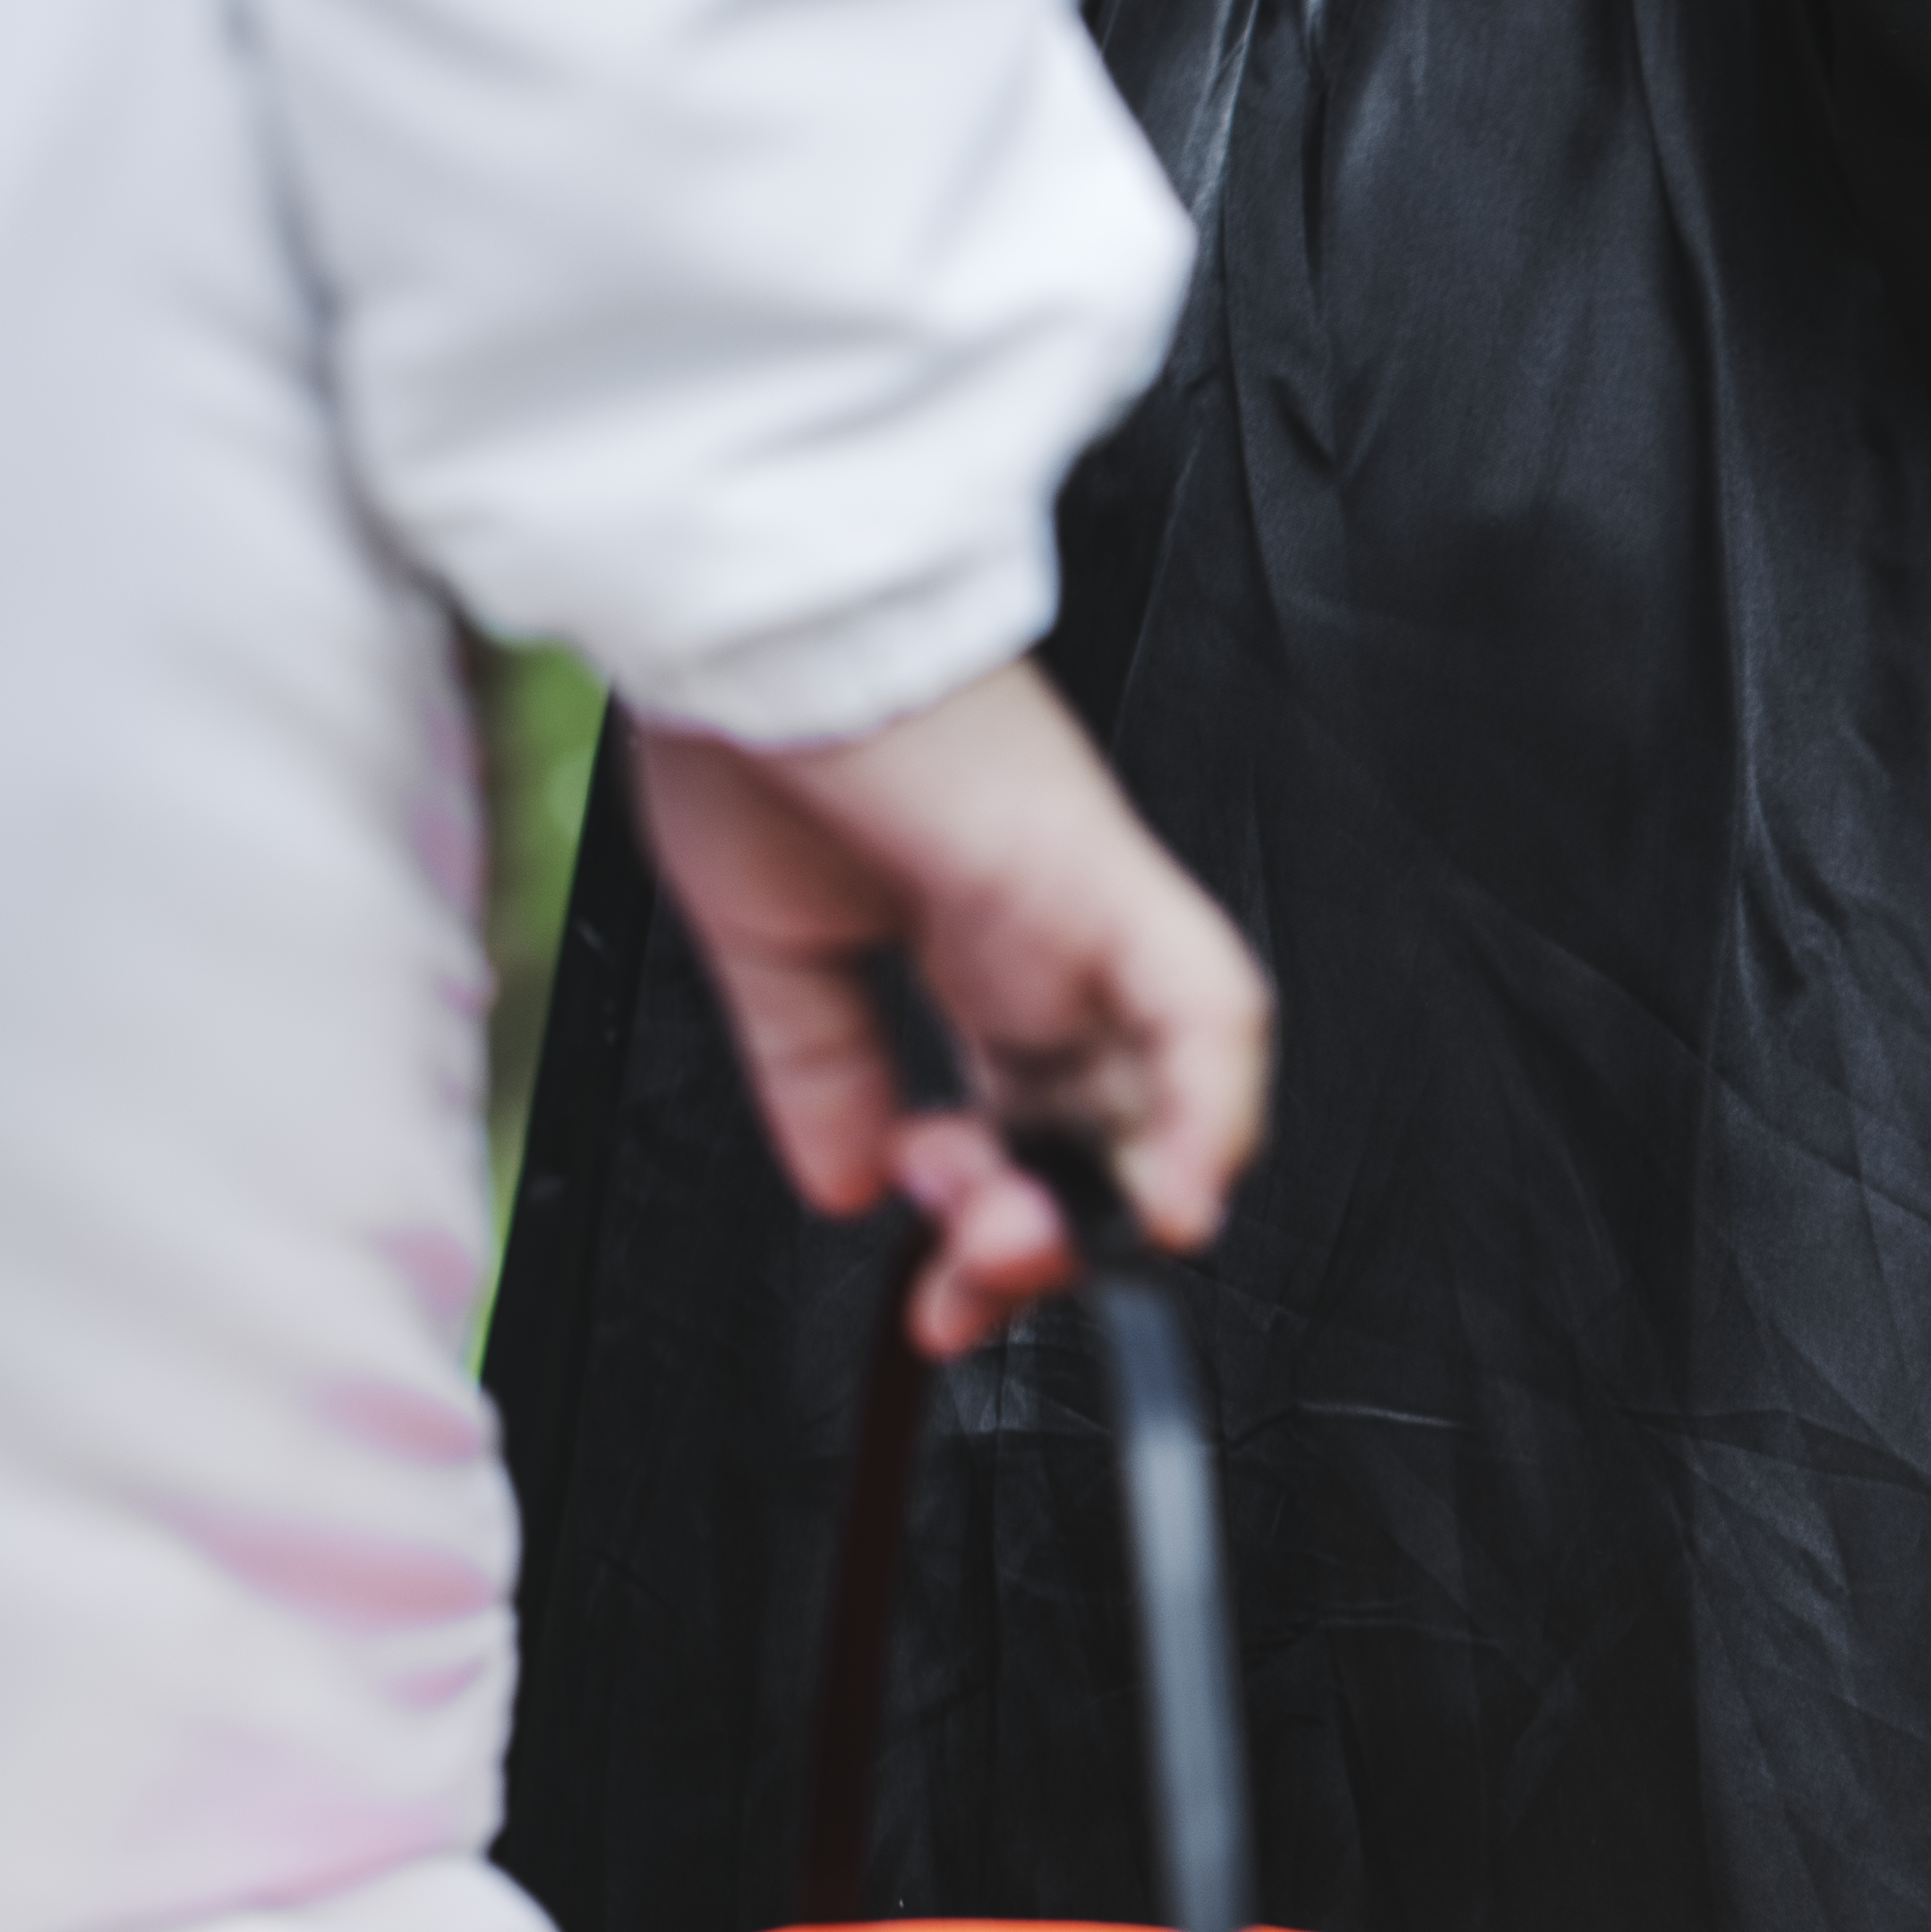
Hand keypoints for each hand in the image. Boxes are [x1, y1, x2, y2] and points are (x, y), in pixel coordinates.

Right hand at [630, 658, 1272, 1354]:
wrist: (721, 619)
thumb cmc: (737, 725)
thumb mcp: (770, 937)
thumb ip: (823, 1064)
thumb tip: (849, 1189)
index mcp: (985, 949)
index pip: (1039, 1125)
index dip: (997, 1233)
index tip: (936, 1312)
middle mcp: (1058, 941)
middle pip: (1114, 1132)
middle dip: (1046, 1244)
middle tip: (962, 1293)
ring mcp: (1089, 912)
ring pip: (1174, 1093)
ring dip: (1100, 1207)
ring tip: (1012, 1241)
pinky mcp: (1099, 878)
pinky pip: (1209, 1012)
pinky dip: (1207, 1118)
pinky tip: (1171, 1202)